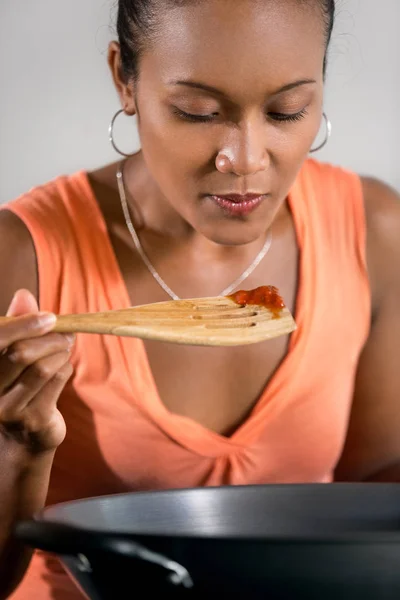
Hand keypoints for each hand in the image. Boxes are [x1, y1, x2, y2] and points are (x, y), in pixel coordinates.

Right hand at [0, 290, 73, 454]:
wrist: (24, 436)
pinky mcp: (31, 419)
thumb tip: (24, 294)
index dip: (23, 324)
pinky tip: (62, 369)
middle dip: (49, 339)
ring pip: (42, 368)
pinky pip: (56, 382)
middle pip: (20, 353)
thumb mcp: (14, 353)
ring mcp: (8, 408)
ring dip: (60, 353)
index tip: (49, 317)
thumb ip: (17, 323)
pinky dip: (65, 369)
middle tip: (65, 334)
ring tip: (65, 350)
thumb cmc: (18, 384)